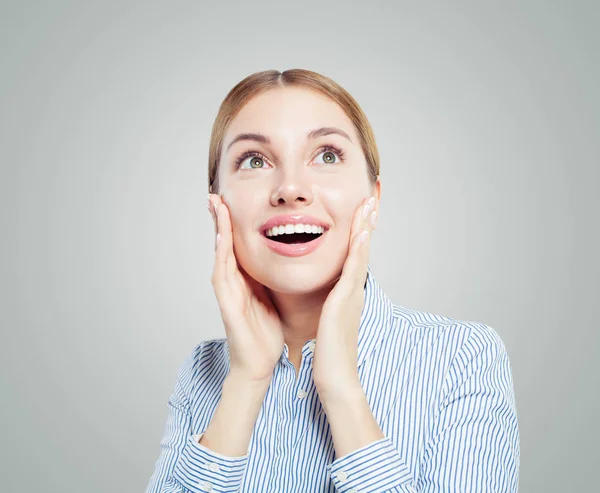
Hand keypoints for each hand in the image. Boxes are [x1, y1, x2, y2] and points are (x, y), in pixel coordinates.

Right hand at [208, 193, 284, 384]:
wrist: (260, 364)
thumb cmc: (266, 333)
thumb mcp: (272, 297)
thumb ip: (271, 278)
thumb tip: (285, 260)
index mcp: (246, 279)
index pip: (238, 244)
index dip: (235, 222)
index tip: (234, 199)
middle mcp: (233, 281)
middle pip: (224, 243)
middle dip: (220, 218)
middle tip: (216, 193)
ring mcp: (227, 291)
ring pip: (220, 252)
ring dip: (217, 228)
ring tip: (215, 204)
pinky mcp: (227, 303)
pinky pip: (223, 273)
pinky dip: (221, 253)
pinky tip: (221, 237)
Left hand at [312, 196, 377, 395]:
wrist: (336, 378)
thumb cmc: (330, 354)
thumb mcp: (329, 323)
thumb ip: (331, 308)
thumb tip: (328, 301)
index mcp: (347, 295)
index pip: (353, 258)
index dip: (358, 234)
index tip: (360, 214)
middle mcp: (353, 292)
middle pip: (361, 251)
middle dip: (365, 224)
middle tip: (370, 200)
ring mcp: (351, 296)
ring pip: (360, 255)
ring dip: (365, 229)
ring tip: (368, 206)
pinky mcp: (344, 303)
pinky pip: (352, 271)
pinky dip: (358, 251)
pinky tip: (361, 234)